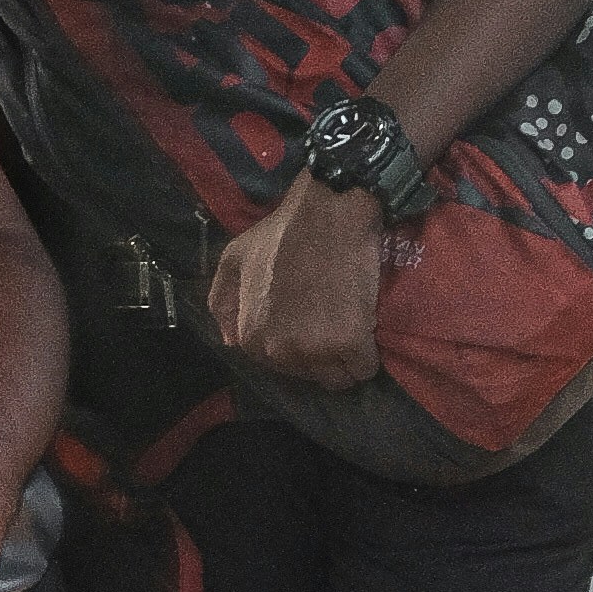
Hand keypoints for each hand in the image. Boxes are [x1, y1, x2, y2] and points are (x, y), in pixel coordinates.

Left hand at [208, 174, 387, 389]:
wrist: (328, 213)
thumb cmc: (282, 233)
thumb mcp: (234, 259)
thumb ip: (223, 303)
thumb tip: (230, 341)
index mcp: (250, 338)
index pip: (280, 365)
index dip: (299, 343)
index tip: (312, 320)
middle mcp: (278, 351)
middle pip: (309, 374)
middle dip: (322, 353)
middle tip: (333, 318)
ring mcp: (314, 350)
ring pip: (338, 378)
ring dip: (346, 360)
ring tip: (352, 326)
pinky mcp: (349, 344)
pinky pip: (365, 369)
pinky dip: (369, 354)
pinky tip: (367, 329)